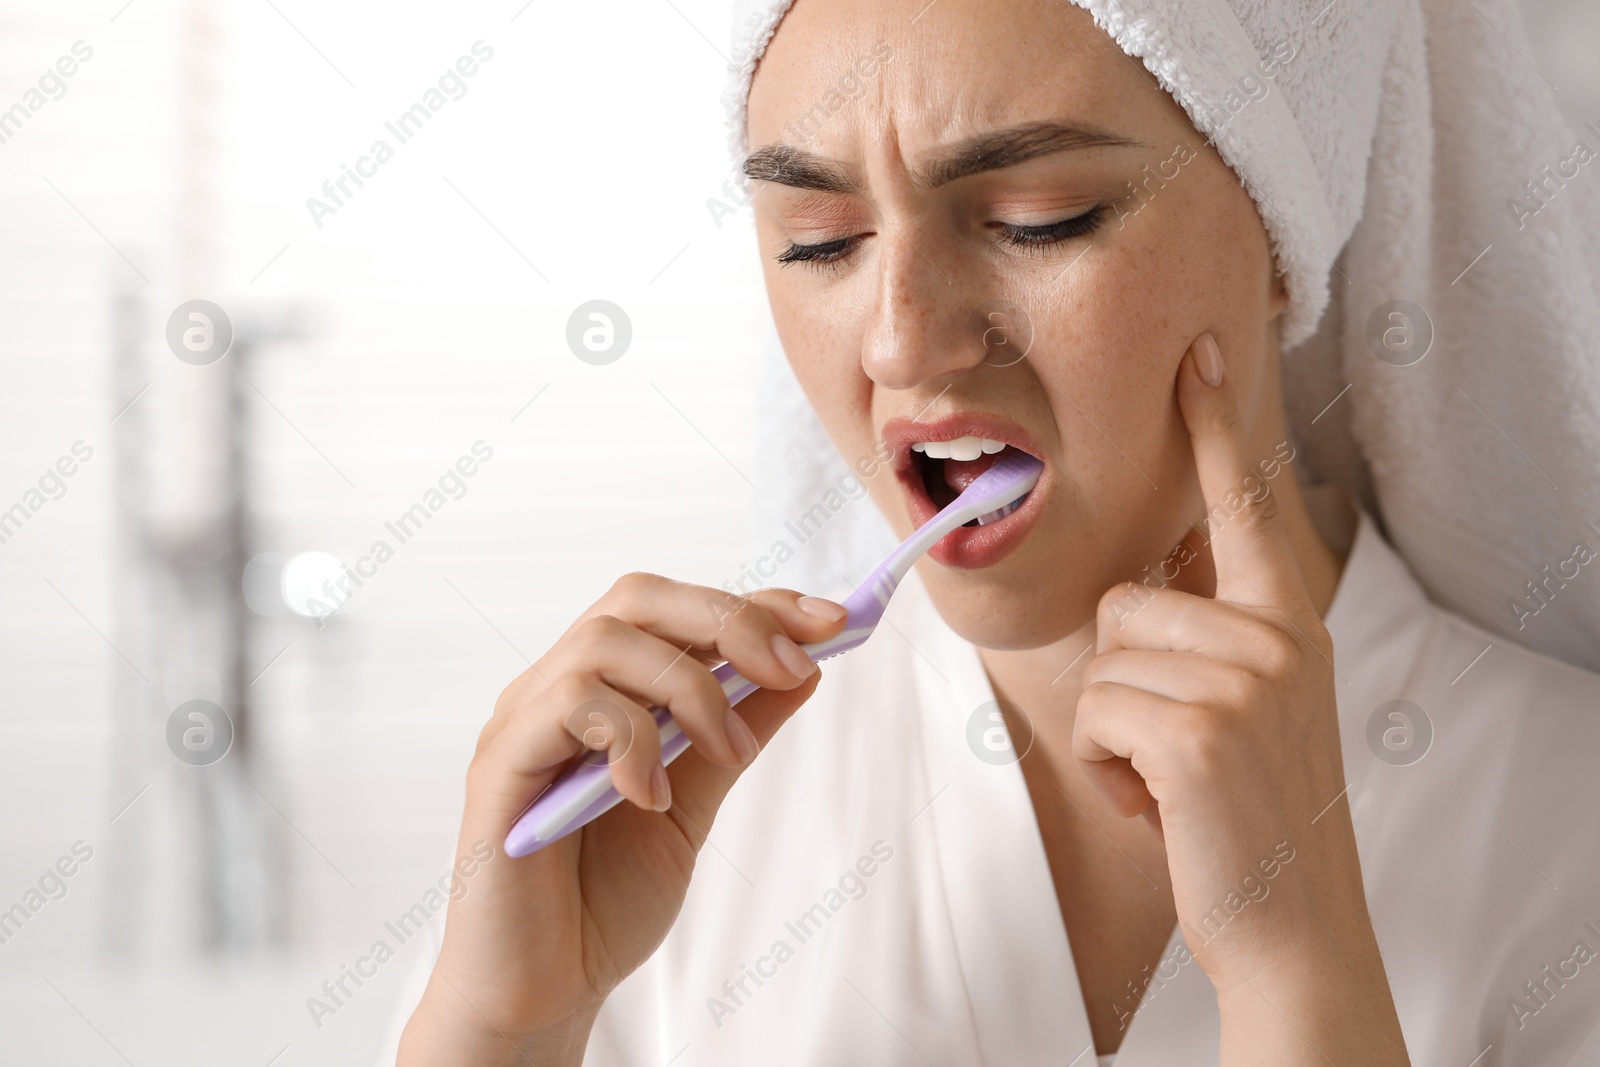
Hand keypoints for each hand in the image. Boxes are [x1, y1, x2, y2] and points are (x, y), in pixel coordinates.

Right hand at [399, 576, 848, 1066]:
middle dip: (729, 621)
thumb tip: (804, 669)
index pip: (681, 610)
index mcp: (607, 689)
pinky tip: (651, 795)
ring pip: (607, 640)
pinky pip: (568, 705)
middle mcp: (559, 687)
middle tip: (791, 669)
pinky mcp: (500, 762)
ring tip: (725, 754)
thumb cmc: (605, 898)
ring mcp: (524, 719)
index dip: (757, 604)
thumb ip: (737, 732)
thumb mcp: (697, 802)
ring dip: (689, 687)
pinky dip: (630, 738)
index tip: (830, 621)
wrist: (545, 989)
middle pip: (639, 598)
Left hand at [1073, 333, 1406, 1063]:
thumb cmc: (1245, 812)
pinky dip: (1106, 767)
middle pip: (1123, 599)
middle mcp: (1278, 637)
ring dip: (1112, 730)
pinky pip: (1095, 711)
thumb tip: (1145, 583)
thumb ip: (1215, 635)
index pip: (1244, 504)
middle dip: (1122, 680)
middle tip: (1176, 749)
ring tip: (1170, 779)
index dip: (1215, 427)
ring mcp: (1245, 681)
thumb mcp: (1250, 707)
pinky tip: (1157, 804)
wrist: (1291, 924)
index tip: (1197, 351)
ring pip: (1102, 658)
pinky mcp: (1199, 730)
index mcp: (1290, 622)